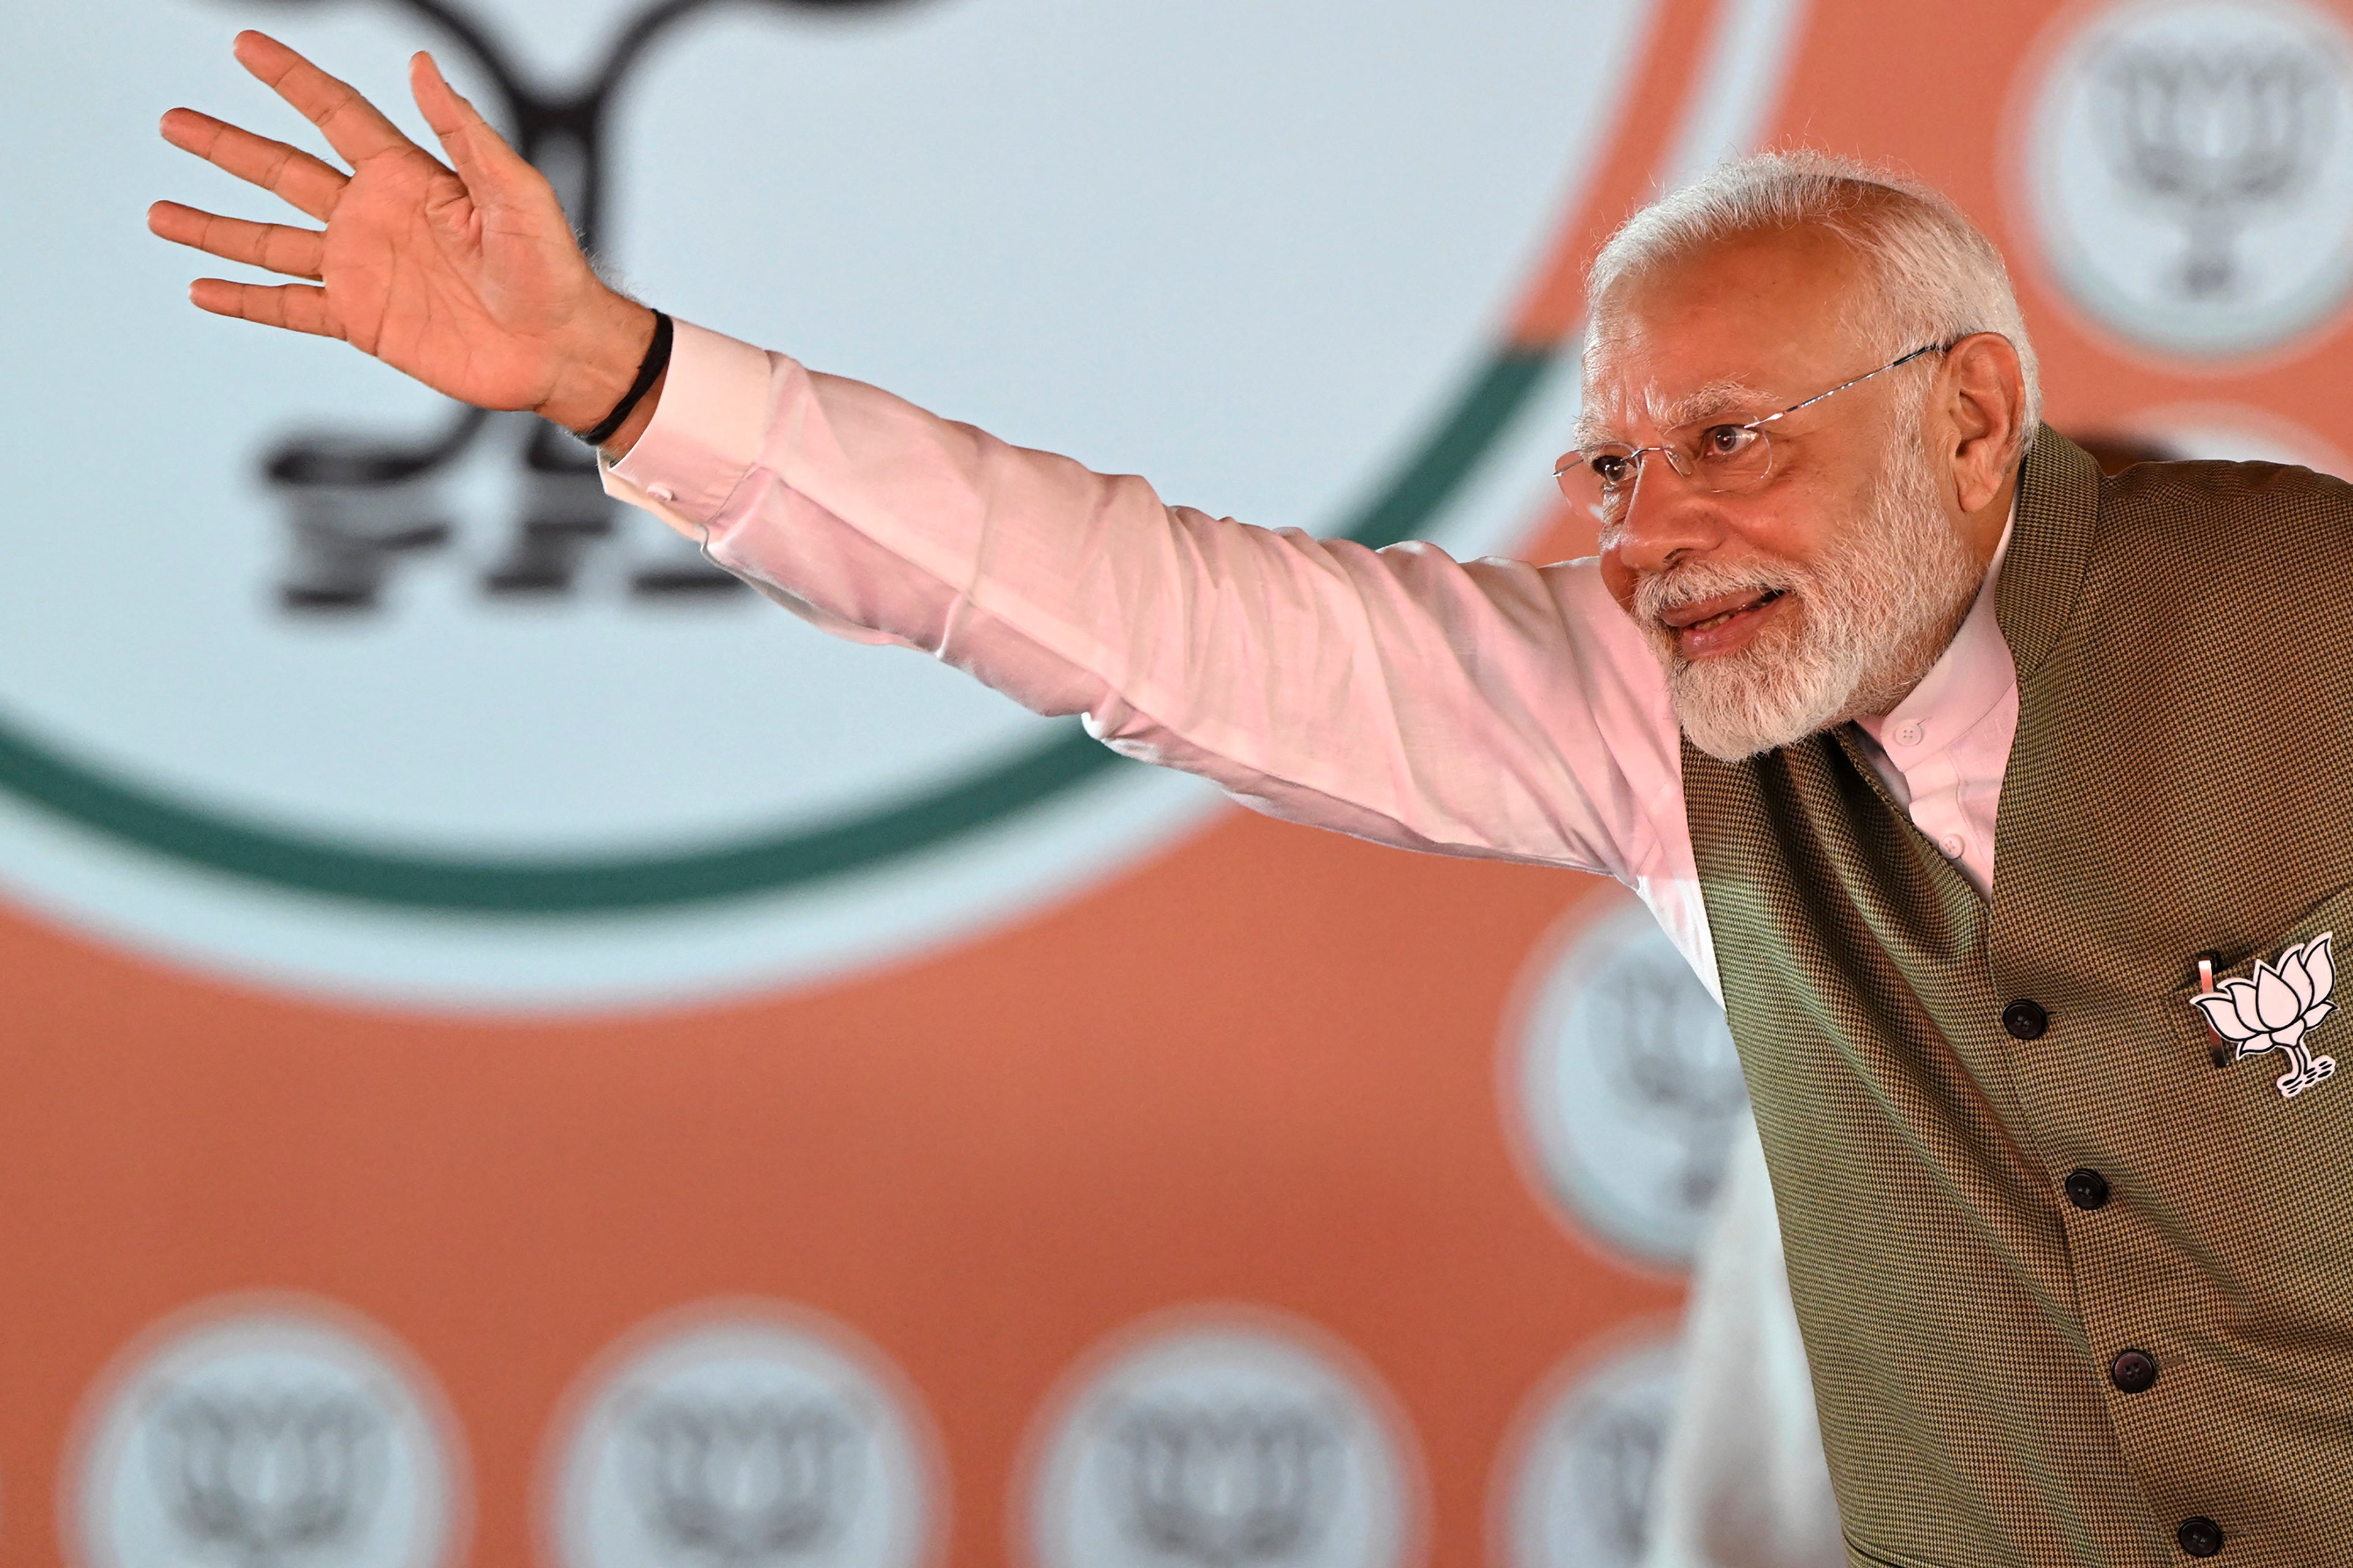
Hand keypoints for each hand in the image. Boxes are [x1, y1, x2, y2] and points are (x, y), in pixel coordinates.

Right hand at [149, 31, 656, 437]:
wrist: (559, 347)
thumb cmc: (550, 265)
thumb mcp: (515, 190)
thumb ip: (464, 133)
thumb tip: (422, 65)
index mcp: (407, 176)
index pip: (336, 114)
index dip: (291, 78)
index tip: (245, 45)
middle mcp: (374, 217)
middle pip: (283, 171)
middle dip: (227, 147)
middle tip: (171, 121)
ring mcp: (363, 270)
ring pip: (272, 241)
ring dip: (216, 227)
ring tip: (160, 213)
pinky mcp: (364, 321)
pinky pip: (291, 308)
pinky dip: (246, 301)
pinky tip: (201, 289)